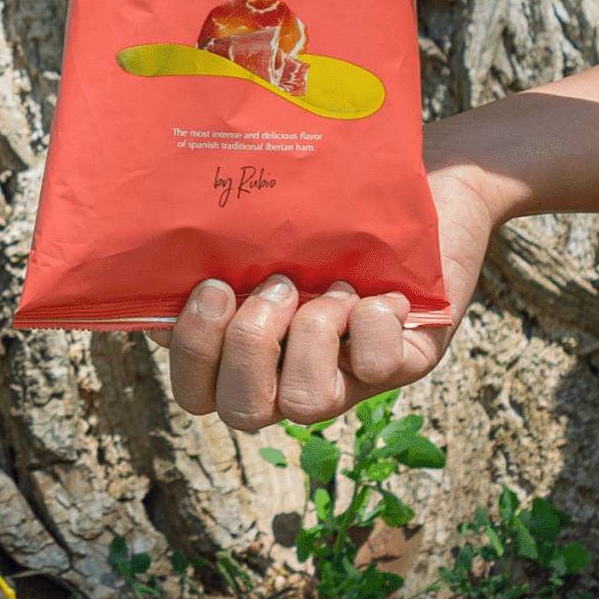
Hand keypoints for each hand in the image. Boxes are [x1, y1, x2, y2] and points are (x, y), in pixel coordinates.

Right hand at [158, 147, 497, 431]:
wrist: (430, 185)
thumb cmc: (335, 205)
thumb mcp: (270, 228)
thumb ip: (219, 254)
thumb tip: (168, 268)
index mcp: (254, 349)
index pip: (196, 395)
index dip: (194, 352)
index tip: (213, 285)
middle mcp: (297, 374)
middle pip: (244, 413)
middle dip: (251, 342)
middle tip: (280, 283)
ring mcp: (354, 377)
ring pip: (307, 403)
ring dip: (312, 334)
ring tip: (334, 287)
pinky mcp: (408, 362)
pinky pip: (376, 368)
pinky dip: (372, 322)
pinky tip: (382, 290)